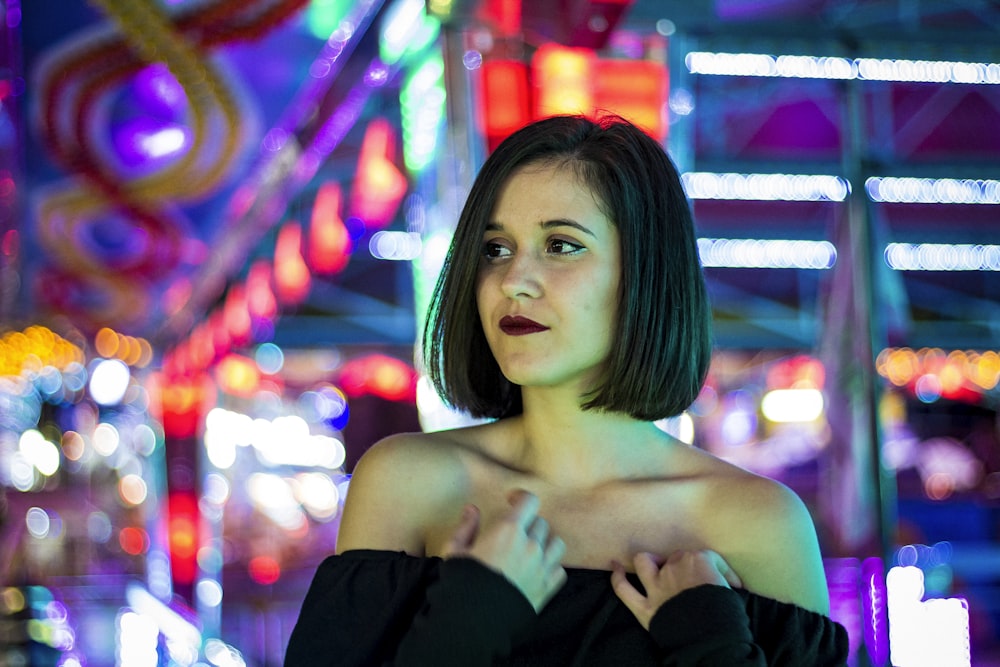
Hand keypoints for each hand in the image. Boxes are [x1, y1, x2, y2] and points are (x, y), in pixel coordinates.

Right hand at [442, 490, 566, 612]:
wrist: (475, 622)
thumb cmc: (462, 584)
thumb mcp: (455, 551)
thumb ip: (466, 527)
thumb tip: (472, 510)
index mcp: (508, 531)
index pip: (529, 501)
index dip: (521, 497)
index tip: (512, 501)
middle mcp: (530, 545)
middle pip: (540, 523)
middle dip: (528, 525)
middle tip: (514, 534)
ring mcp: (542, 567)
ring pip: (556, 543)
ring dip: (544, 544)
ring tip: (530, 551)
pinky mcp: (547, 588)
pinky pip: (559, 569)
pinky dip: (551, 567)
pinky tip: (537, 571)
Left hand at [610, 549, 742, 629]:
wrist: (712, 640)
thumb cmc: (727, 615)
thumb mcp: (732, 591)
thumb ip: (722, 579)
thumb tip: (725, 582)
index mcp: (699, 560)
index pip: (708, 558)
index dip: (719, 570)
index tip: (728, 583)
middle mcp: (674, 567)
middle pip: (676, 558)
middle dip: (684, 568)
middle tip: (694, 583)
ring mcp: (656, 587)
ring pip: (644, 563)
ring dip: (649, 562)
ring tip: (654, 567)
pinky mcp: (645, 608)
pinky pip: (623, 589)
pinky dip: (617, 577)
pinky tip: (615, 567)